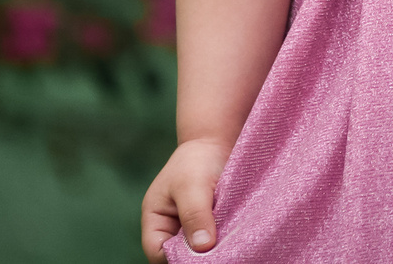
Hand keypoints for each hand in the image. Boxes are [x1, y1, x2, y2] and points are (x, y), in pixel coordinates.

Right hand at [141, 136, 229, 259]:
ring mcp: (191, 227)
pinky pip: (215, 240)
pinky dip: (225, 238)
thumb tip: (202, 247)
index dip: (174, 257)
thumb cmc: (197, 159)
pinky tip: (236, 231)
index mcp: (156, 220)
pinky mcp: (211, 225)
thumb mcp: (192, 185)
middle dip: (198, 254)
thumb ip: (194, 215)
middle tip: (221, 246)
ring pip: (199, 249)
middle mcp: (171, 228)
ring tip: (230, 235)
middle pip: (179, 254)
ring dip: (214, 246)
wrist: (218, 141)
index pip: (157, 252)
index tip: (202, 250)